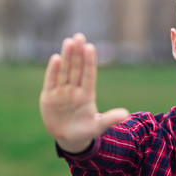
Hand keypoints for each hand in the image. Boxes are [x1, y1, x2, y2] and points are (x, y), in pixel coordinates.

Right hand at [40, 33, 128, 152]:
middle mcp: (74, 90)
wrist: (68, 139)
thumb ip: (109, 119)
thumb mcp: (98, 126)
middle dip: (77, 53)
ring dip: (66, 57)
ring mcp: (62, 92)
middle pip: (76, 69)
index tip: (90, 47)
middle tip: (79, 36)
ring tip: (69, 42)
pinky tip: (56, 58)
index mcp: (87, 94)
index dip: (89, 61)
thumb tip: (126, 114)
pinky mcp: (49, 97)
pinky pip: (51, 81)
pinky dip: (53, 70)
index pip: (88, 75)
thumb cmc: (85, 131)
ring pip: (64, 71)